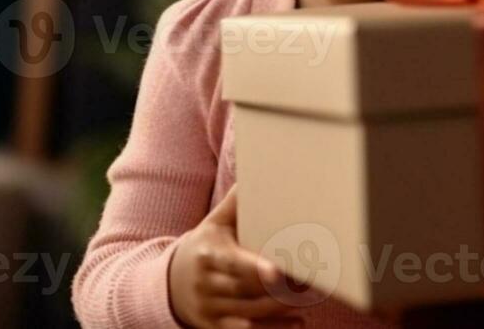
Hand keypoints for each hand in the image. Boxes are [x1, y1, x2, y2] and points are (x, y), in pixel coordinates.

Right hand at [167, 186, 303, 328]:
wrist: (171, 283)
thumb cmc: (206, 246)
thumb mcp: (214, 223)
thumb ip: (236, 203)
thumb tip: (258, 170)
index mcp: (210, 254)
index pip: (234, 264)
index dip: (255, 268)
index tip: (276, 271)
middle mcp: (207, 284)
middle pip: (248, 290)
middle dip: (281, 287)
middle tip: (312, 279)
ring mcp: (210, 309)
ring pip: (251, 313)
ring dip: (283, 307)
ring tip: (311, 295)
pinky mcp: (215, 328)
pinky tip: (298, 322)